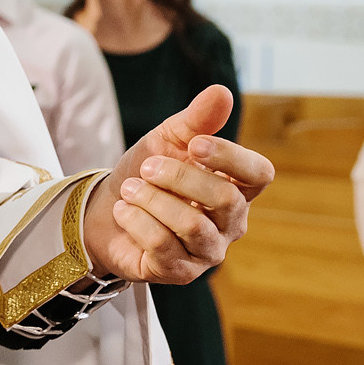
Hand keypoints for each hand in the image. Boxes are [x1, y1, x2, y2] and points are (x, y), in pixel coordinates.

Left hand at [85, 85, 275, 285]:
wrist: (104, 211)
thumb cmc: (146, 174)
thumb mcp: (167, 139)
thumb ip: (196, 120)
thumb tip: (222, 92)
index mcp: (237, 187)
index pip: (259, 174)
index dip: (231, 157)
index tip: (194, 144)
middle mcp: (230, 223)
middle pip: (225, 199)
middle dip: (179, 177)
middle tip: (147, 167)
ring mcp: (208, 251)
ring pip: (192, 225)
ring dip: (153, 200)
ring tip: (130, 189)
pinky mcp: (180, 272)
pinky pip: (163, 246)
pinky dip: (137, 222)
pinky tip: (125, 212)